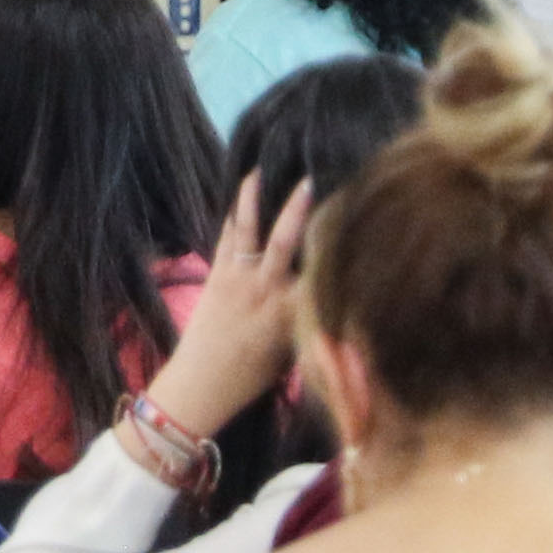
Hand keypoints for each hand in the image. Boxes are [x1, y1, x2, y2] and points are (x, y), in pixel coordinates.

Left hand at [147, 169, 310, 436]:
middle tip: (310, 178)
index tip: (352, 219)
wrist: (200, 384)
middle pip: (284, 240)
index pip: (319, 271)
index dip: (335, 245)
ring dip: (252, 198)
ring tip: (259, 168)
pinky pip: (224, 239)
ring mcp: (236, 279)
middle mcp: (264, 290)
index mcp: (290, 312)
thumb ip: (310, 318)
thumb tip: (333, 291)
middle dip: (297, 208)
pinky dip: (232, 217)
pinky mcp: (214, 276)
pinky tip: (238, 198)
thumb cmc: (253, 377)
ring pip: (247, 230)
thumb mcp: (293, 352)